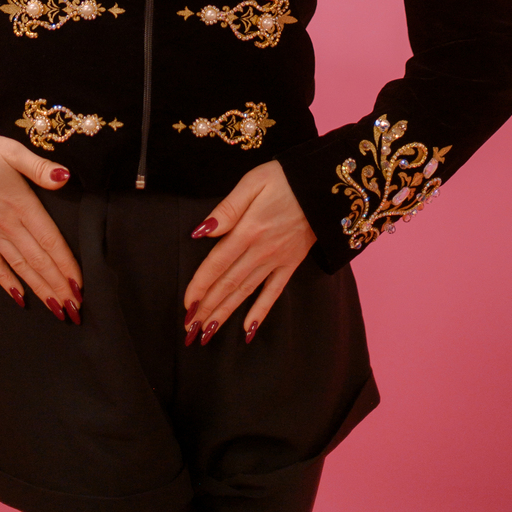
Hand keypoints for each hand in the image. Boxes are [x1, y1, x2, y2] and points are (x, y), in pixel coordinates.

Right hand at [0, 135, 82, 322]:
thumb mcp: (12, 152)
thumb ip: (40, 167)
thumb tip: (65, 178)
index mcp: (22, 205)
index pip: (50, 241)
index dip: (66, 265)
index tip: (80, 285)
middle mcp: (8, 225)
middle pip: (38, 261)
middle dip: (58, 286)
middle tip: (75, 309)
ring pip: (20, 268)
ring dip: (39, 289)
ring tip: (56, 309)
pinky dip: (8, 283)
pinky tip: (20, 298)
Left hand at [184, 159, 315, 344]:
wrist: (325, 185)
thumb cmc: (285, 178)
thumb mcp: (252, 182)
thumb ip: (227, 209)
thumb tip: (201, 232)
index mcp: (248, 230)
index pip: (217, 264)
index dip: (200, 286)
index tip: (187, 305)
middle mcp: (261, 251)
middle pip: (229, 284)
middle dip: (207, 308)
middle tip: (190, 330)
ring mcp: (278, 260)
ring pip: (247, 292)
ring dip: (226, 313)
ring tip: (208, 333)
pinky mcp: (291, 263)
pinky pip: (274, 293)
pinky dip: (261, 312)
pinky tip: (248, 330)